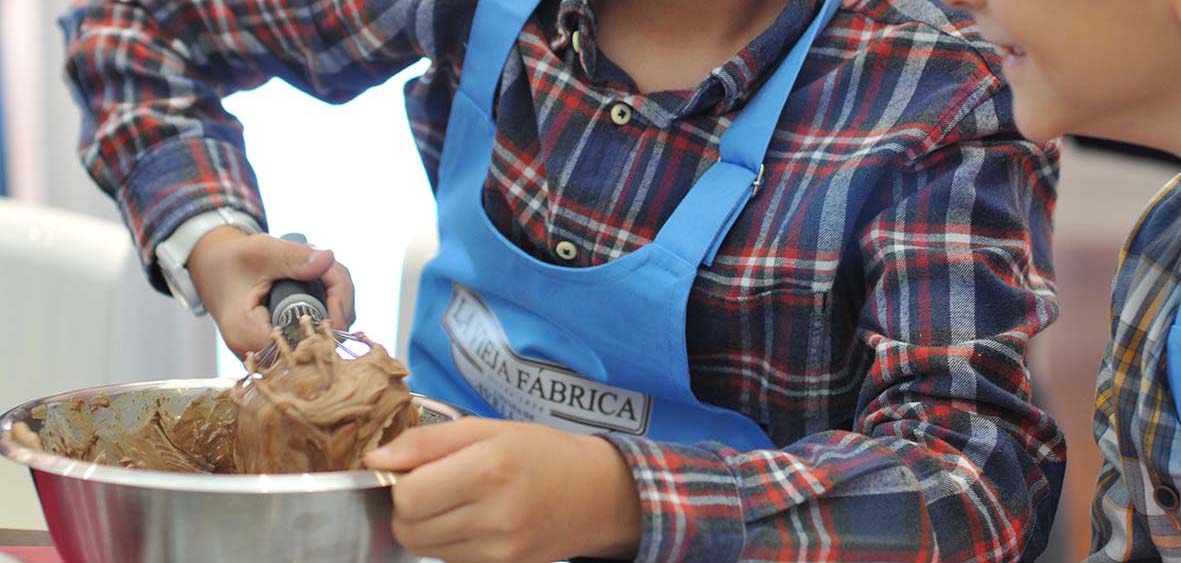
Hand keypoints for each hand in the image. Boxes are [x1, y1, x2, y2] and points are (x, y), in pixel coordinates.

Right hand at [187, 226, 355, 357]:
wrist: (214, 270)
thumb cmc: (232, 261)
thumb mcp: (260, 252)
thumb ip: (293, 257)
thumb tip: (328, 260)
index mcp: (250, 338)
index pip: (312, 337)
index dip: (333, 308)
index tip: (330, 271)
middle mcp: (266, 357)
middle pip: (327, 338)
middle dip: (337, 297)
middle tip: (325, 264)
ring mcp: (279, 356)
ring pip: (330, 335)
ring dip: (335, 299)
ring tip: (319, 270)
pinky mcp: (288, 349)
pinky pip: (322, 333)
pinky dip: (328, 306)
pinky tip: (320, 283)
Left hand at [364, 419, 641, 562]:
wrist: (596, 494)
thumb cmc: (541, 452)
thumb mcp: (487, 428)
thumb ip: (426, 441)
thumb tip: (374, 459)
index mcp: (488, 468)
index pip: (407, 496)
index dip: (400, 482)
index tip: (416, 470)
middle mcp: (495, 514)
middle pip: (409, 528)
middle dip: (409, 507)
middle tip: (434, 486)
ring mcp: (500, 550)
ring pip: (424, 549)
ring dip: (427, 526)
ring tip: (457, 503)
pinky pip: (450, 561)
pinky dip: (449, 543)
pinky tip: (473, 522)